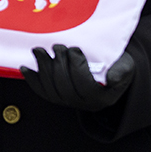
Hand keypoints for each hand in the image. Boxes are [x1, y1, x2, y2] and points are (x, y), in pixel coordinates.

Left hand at [20, 45, 134, 111]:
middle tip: (56, 46)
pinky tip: (25, 67)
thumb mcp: (125, 66)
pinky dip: (32, 80)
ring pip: (52, 90)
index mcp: (102, 98)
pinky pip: (43, 92)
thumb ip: (121, 71)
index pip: (85, 86)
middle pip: (65, 88)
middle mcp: (84, 104)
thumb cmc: (116, 65)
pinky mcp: (57, 98)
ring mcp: (69, 103)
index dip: (77, 67)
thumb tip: (111, 78)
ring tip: (39, 51)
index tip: (74, 49)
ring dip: (43, 69)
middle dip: (58, 65)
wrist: (108, 70)